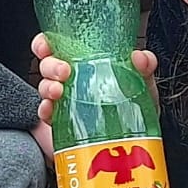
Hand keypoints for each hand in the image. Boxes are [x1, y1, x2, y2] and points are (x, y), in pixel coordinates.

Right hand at [34, 32, 157, 130]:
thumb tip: (139, 57)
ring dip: (47, 86)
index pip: (57, 46)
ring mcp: (64, 102)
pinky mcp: (61, 124)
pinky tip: (51, 110)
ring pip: (44, 87)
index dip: (46, 43)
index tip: (48, 46)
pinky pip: (46, 114)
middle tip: (64, 71)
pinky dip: (45, 110)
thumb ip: (144, 66)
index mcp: (85, 63)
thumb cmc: (135, 107)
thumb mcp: (143, 83)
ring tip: (59, 92)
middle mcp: (71, 80)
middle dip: (50, 65)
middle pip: (47, 65)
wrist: (136, 143)